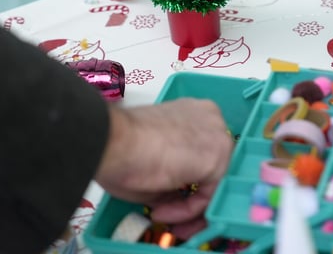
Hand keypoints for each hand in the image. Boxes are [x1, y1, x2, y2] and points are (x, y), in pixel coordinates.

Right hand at [95, 98, 232, 237]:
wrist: (113, 141)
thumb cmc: (120, 144)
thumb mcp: (153, 163)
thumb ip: (172, 179)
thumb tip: (173, 197)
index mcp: (194, 114)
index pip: (199, 154)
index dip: (185, 184)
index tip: (168, 200)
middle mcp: (211, 120)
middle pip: (211, 169)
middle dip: (191, 198)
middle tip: (170, 216)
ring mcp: (218, 135)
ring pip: (212, 182)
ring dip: (188, 208)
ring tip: (162, 217)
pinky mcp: (218, 156)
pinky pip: (208, 193)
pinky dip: (187, 210)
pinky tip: (162, 213)